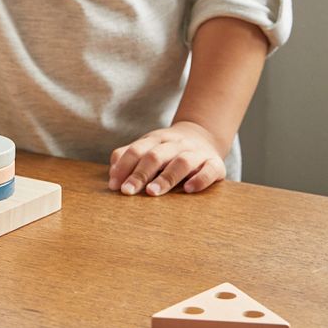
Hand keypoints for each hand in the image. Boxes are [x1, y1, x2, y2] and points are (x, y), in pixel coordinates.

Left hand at [108, 121, 226, 195]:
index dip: (124, 167)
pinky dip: (199, 180)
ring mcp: (197, 153)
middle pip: (156, 156)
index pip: (137, 150)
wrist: (203, 135)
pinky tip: (188, 190)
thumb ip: (128, 157)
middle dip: (140, 174)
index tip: (114, 185)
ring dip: (166, 177)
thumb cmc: (168, 149)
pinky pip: (209, 170)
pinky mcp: (215, 163)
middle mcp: (176, 144)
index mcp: (156, 139)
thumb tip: (112, 175)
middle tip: (128, 191)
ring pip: (181, 162)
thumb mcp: (147, 147)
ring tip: (152, 192)